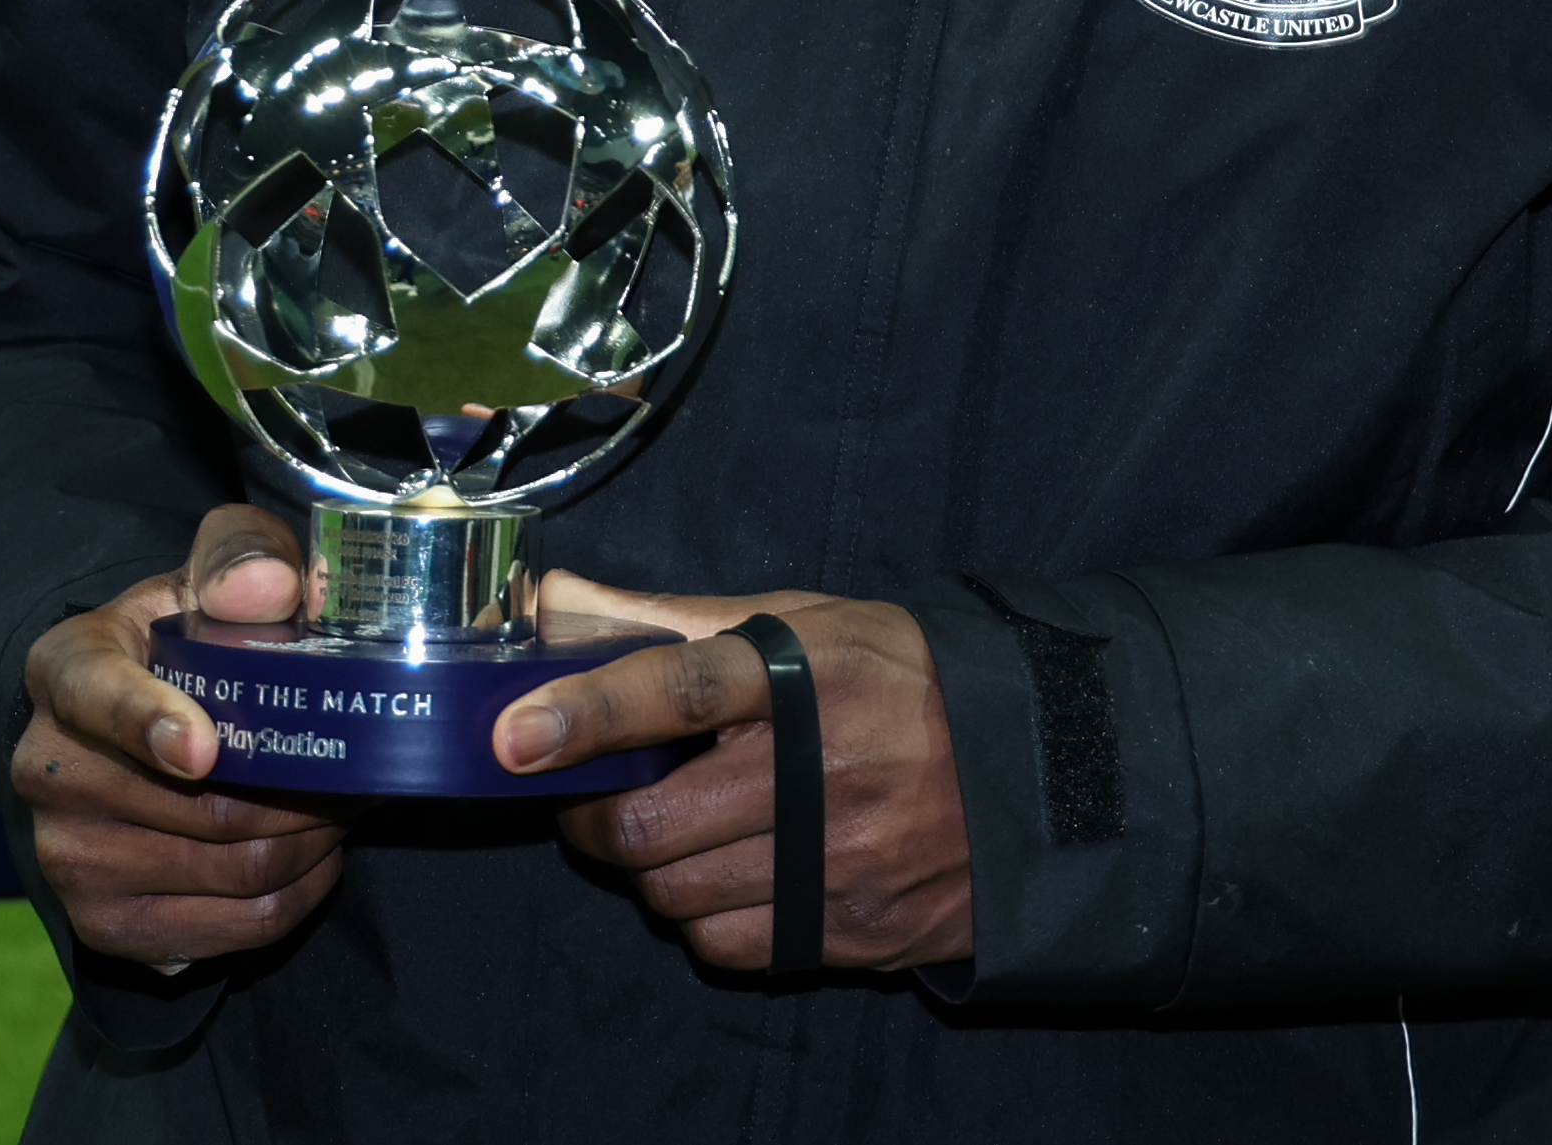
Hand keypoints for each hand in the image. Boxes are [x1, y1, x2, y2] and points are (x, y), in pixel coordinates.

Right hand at [9, 504, 345, 968]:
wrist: (131, 724)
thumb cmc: (181, 641)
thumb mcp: (205, 576)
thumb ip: (242, 558)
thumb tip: (273, 588)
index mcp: (64, 669)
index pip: (101, 699)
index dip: (153, 727)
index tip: (206, 750)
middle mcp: (46, 770)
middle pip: (205, 807)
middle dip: (304, 792)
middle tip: (357, 770)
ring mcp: (68, 858)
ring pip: (232, 871)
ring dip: (311, 844)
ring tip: (338, 806)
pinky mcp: (104, 925)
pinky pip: (233, 932)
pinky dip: (294, 899)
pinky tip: (311, 858)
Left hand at [499, 574, 973, 973]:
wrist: (1040, 769)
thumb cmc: (900, 679)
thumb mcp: (803, 622)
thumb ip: (669, 620)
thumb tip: (554, 605)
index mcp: (805, 676)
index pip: (676, 691)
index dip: (585, 713)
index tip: (512, 735)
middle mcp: (822, 774)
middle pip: (653, 823)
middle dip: (594, 818)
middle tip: (594, 794)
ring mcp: (840, 863)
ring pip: (678, 894)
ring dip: (649, 869)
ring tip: (673, 829)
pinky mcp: (855, 930)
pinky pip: (728, 945)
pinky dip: (702, 917)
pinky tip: (728, 874)